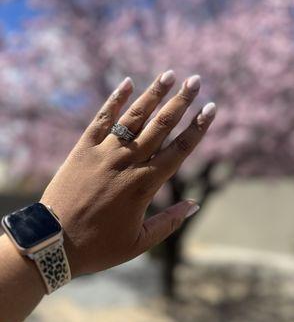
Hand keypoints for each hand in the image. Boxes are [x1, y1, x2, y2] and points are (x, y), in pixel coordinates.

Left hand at [41, 70, 215, 277]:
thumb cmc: (99, 246)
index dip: (197, 128)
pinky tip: (127, 82)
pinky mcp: (83, 149)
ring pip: (134, 117)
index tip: (211, 108)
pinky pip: (102, 119)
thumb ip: (169, 222)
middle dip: (181, 101)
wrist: (54, 242)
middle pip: (161, 126)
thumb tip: (195, 204)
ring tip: (169, 75)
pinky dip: (115, 100)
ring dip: (153, 94)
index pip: (179, 149)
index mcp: (145, 184)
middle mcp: (128, 162)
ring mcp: (105, 152)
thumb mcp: (140, 242)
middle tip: (195, 80)